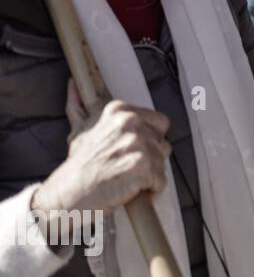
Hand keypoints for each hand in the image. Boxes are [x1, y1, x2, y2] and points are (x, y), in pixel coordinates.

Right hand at [31, 82, 171, 217]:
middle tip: (126, 167)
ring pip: (162, 162)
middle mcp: (131, 123)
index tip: (131, 151)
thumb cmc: (77, 164)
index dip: (149, 140)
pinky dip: (150, 190)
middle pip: (162, 143)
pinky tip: (131, 190)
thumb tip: (73, 83)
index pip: (160, 123)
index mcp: (120, 110)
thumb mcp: (79, 129)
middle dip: (150, 158)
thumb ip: (80, 105)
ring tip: (125, 178)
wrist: (68, 193)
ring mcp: (137, 143)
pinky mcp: (142, 166)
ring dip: (148, 175)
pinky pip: (160, 181)